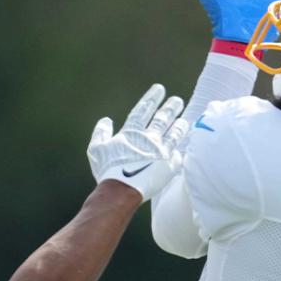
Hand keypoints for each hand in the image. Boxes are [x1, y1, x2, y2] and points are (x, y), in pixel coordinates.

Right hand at [87, 84, 189, 200]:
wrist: (122, 191)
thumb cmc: (107, 171)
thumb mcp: (96, 150)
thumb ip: (100, 133)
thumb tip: (105, 120)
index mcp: (132, 133)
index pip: (143, 110)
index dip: (151, 99)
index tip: (159, 89)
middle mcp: (149, 138)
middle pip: (163, 119)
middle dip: (170, 107)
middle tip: (177, 100)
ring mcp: (162, 151)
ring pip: (174, 134)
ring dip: (179, 125)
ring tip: (184, 120)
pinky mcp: (170, 166)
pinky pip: (178, 155)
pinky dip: (180, 149)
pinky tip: (184, 145)